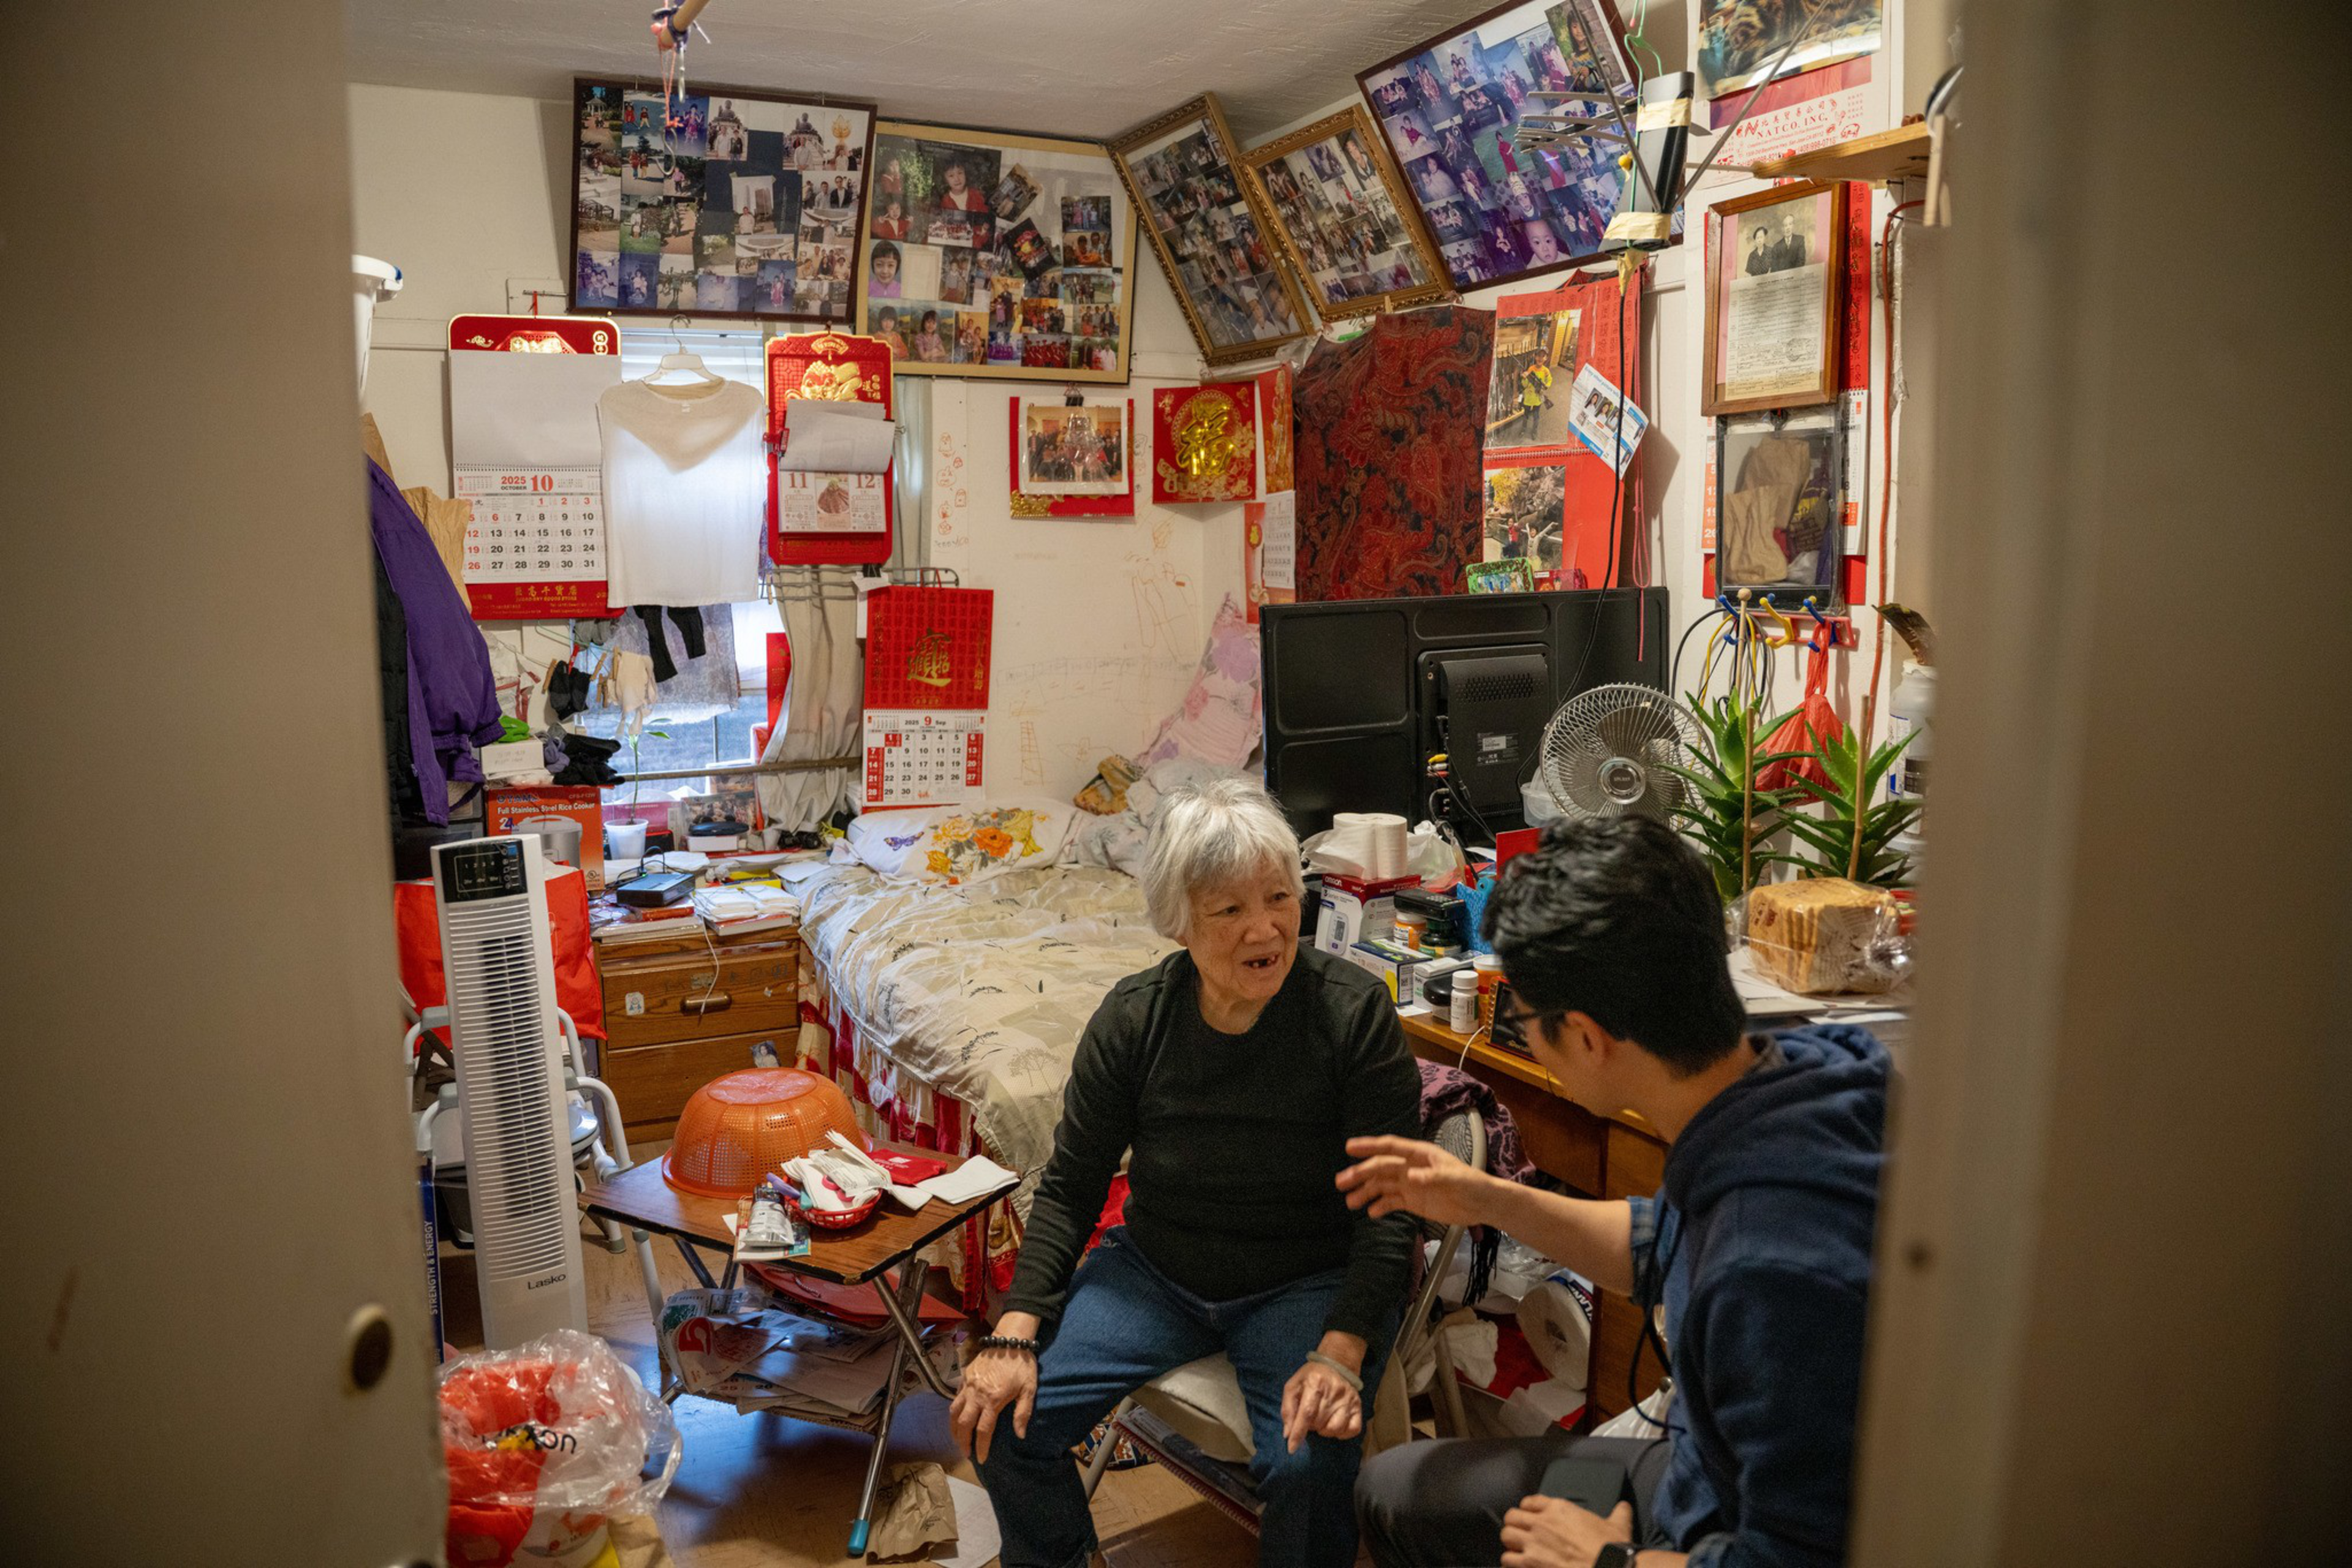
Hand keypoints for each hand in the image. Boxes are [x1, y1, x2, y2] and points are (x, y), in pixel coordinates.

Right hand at [949, 1315, 1039, 1463]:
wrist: (1009, 1339)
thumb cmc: (1022, 1365)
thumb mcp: (1029, 1388)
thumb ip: (1023, 1412)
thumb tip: (1020, 1435)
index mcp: (993, 1400)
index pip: (983, 1430)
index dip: (981, 1447)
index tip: (981, 1459)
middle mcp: (977, 1394)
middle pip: (963, 1424)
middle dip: (963, 1442)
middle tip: (966, 1453)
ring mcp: (968, 1385)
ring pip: (954, 1412)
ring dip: (954, 1429)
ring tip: (957, 1440)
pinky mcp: (964, 1377)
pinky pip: (955, 1398)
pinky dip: (954, 1411)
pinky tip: (957, 1418)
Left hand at [1280, 1332, 1365, 1451]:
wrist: (1336, 1364)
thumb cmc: (1310, 1377)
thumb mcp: (1293, 1386)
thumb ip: (1288, 1408)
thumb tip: (1287, 1433)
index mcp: (1315, 1383)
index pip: (1307, 1413)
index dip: (1298, 1433)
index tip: (1292, 1448)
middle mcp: (1334, 1391)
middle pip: (1319, 1423)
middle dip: (1310, 1427)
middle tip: (1309, 1418)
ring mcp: (1349, 1400)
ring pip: (1335, 1429)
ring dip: (1324, 1431)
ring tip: (1321, 1421)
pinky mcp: (1359, 1406)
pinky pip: (1353, 1429)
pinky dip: (1342, 1433)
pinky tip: (1334, 1425)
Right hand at [1337, 1135, 1494, 1227]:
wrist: (1483, 1204)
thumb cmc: (1471, 1184)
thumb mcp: (1453, 1179)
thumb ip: (1431, 1178)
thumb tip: (1409, 1177)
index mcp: (1419, 1155)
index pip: (1390, 1147)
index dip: (1369, 1146)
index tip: (1349, 1147)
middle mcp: (1410, 1167)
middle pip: (1380, 1168)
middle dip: (1360, 1173)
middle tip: (1340, 1182)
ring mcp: (1410, 1185)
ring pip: (1382, 1186)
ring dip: (1365, 1192)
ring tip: (1350, 1202)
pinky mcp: (1413, 1201)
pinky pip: (1392, 1202)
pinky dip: (1380, 1207)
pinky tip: (1370, 1213)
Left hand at [1499, 1495, 1633, 1567]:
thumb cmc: (1612, 1549)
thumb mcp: (1618, 1525)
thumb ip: (1618, 1513)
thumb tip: (1624, 1507)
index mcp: (1559, 1509)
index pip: (1530, 1501)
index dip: (1528, 1509)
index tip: (1530, 1517)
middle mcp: (1542, 1523)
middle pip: (1511, 1517)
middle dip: (1515, 1526)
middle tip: (1521, 1535)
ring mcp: (1534, 1544)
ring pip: (1506, 1537)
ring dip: (1511, 1545)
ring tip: (1517, 1552)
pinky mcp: (1530, 1565)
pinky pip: (1507, 1561)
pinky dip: (1510, 1565)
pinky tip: (1518, 1567)